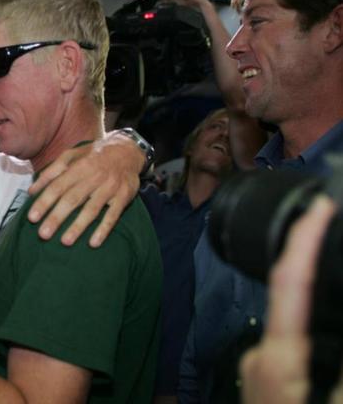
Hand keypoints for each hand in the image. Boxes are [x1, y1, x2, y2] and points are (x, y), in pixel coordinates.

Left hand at [27, 131, 143, 246]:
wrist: (128, 150)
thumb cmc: (93, 155)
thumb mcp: (71, 155)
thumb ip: (51, 172)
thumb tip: (31, 191)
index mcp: (79, 167)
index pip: (58, 186)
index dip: (44, 202)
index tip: (32, 217)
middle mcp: (94, 177)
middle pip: (72, 199)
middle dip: (57, 217)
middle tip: (43, 234)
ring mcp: (110, 187)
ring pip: (92, 209)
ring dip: (78, 226)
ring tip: (65, 242)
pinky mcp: (123, 196)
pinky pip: (113, 215)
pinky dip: (104, 229)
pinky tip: (94, 243)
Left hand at [240, 196, 340, 403]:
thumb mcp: (337, 402)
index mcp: (277, 357)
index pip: (289, 281)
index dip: (304, 238)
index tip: (319, 207)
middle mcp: (260, 357)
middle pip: (294, 300)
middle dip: (320, 273)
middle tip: (336, 241)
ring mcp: (259, 369)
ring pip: (297, 326)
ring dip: (321, 313)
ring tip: (336, 301)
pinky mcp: (264, 379)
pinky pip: (293, 345)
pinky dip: (314, 337)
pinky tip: (330, 347)